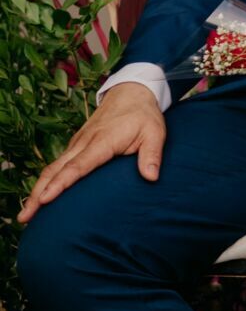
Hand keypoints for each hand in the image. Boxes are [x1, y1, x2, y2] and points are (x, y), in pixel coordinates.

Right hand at [20, 83, 165, 220]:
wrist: (131, 93)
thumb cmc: (143, 115)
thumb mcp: (155, 132)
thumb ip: (152, 155)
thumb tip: (152, 177)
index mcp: (102, 141)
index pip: (78, 165)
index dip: (61, 183)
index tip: (46, 199)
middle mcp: (83, 143)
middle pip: (56, 170)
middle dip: (39, 194)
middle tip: (25, 217)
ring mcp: (76, 144)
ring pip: (52, 168)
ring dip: (37, 190)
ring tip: (26, 215)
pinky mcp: (75, 146)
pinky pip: (57, 165)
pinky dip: (45, 181)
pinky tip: (39, 198)